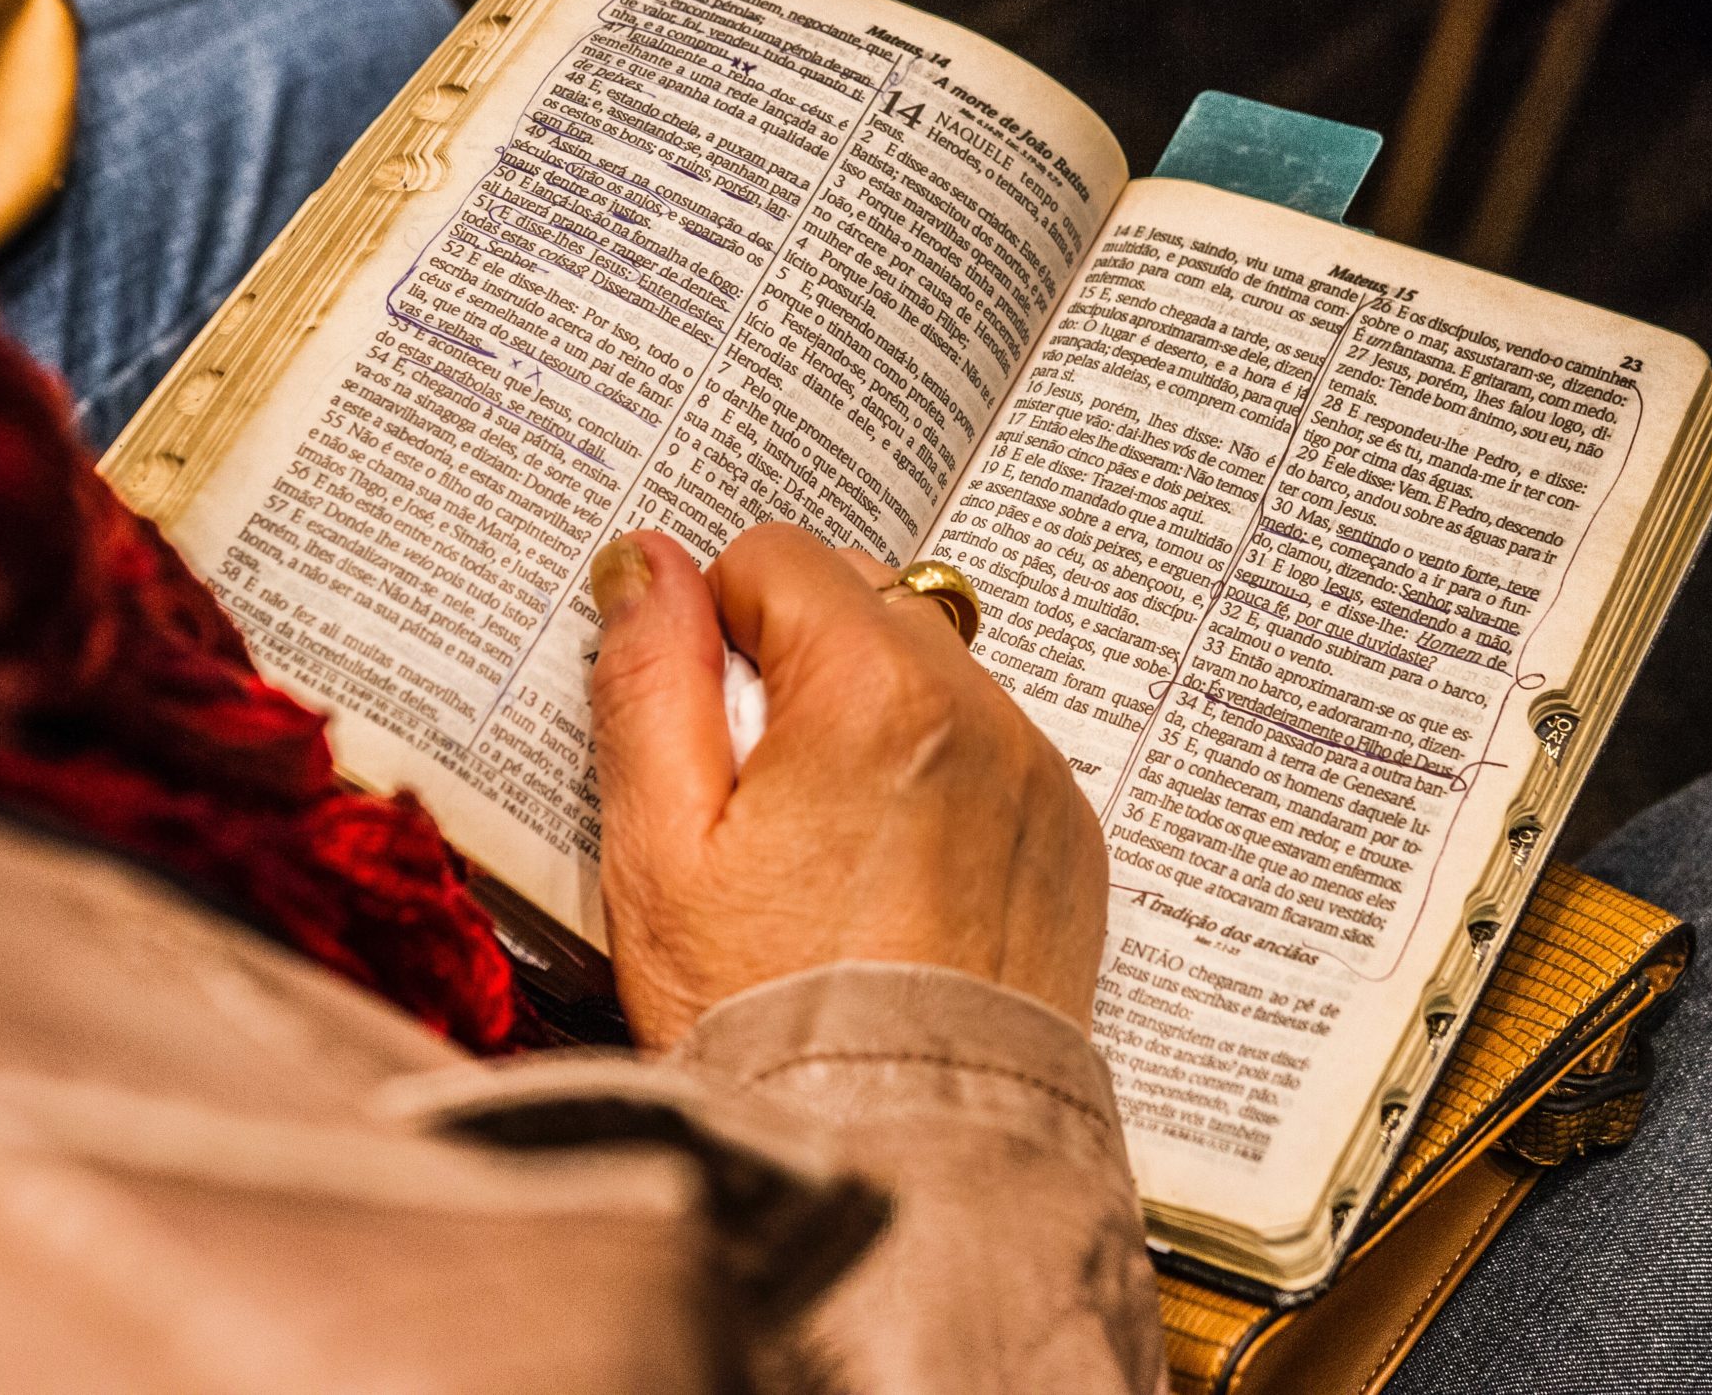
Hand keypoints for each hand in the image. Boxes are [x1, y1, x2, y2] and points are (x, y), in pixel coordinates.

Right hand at [588, 523, 1106, 1049]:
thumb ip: (651, 679)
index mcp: (874, 692)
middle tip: (753, 793)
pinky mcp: (1066, 840)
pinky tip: (886, 877)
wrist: (897, 1155)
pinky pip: (989, 752)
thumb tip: (645, 561)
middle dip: (796, 662)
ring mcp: (1035, 777)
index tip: (702, 729)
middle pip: (862, 600)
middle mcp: (979, 712)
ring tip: (819, 847)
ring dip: (869, 718)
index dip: (716, 628)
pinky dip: (935, 780)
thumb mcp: (659, 844)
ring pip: (928, 673)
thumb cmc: (761, 1013)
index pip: (777, 556)